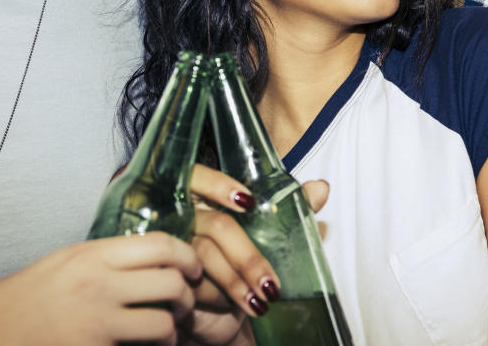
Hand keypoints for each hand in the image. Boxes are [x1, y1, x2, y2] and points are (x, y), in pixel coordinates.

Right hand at [0, 232, 201, 345]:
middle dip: (188, 296)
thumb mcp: (65, 262)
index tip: (193, 268)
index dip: (188, 257)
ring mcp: (97, 321)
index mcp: (93, 254)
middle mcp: (99, 284)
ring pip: (164, 322)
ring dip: (174, 330)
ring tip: (167, 333)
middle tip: (184, 304)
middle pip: (172, 282)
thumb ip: (107, 258)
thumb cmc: (24, 298)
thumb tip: (152, 257)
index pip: (162, 245)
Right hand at [182, 165, 328, 344]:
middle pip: (215, 226)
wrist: (222, 310)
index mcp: (204, 197)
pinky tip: (230, 307)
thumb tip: (321, 188)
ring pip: (203, 257)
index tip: (249, 201)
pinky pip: (191, 284)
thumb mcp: (271, 234)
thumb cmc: (242, 262)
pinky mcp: (166, 277)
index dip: (220, 186)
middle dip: (248, 258)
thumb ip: (293, 208)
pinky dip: (216, 298)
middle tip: (271, 285)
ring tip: (256, 302)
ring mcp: (170, 245)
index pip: (200, 176)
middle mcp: (182, 216)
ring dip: (235, 283)